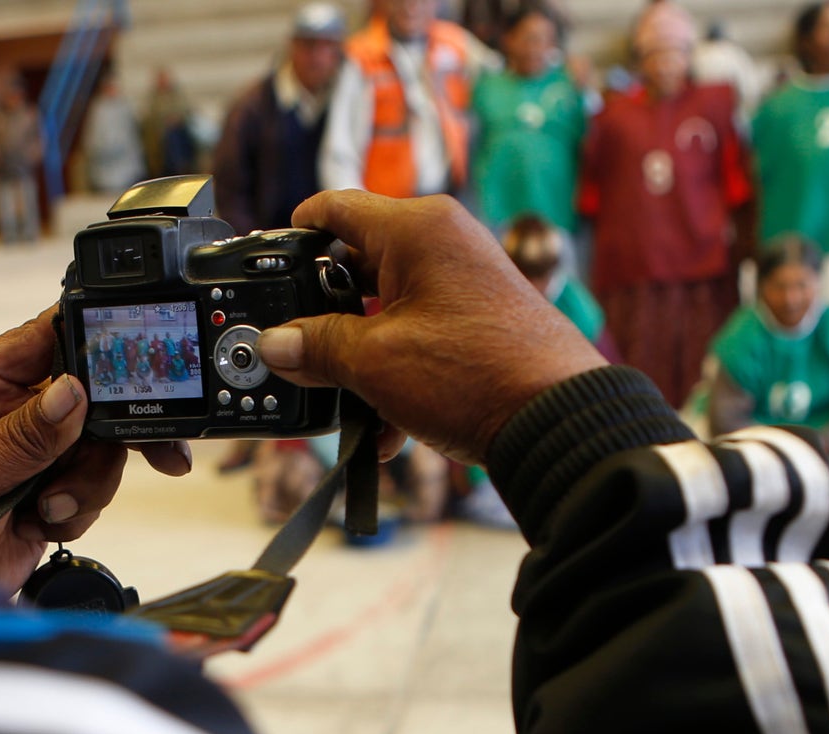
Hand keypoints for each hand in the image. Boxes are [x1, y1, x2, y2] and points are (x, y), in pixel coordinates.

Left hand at [0, 311, 191, 588]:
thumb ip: (23, 436)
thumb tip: (73, 392)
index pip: (43, 338)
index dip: (91, 341)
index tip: (133, 361)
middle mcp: (6, 409)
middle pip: (87, 394)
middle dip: (112, 431)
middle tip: (158, 450)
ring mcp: (31, 448)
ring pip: (98, 446)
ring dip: (88, 483)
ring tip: (50, 509)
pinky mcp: (49, 486)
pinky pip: (93, 484)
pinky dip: (79, 509)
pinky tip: (43, 524)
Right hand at [256, 191, 605, 463]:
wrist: (559, 422)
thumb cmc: (477, 374)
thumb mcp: (375, 362)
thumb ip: (317, 348)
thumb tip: (277, 345)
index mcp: (417, 230)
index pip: (335, 207)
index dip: (294, 233)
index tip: (270, 263)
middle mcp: (444, 246)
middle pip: (357, 267)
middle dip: (324, 320)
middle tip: (295, 355)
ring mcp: (465, 285)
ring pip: (387, 313)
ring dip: (360, 362)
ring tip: (344, 408)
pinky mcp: (480, 324)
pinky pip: (420, 340)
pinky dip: (396, 378)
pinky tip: (385, 431)